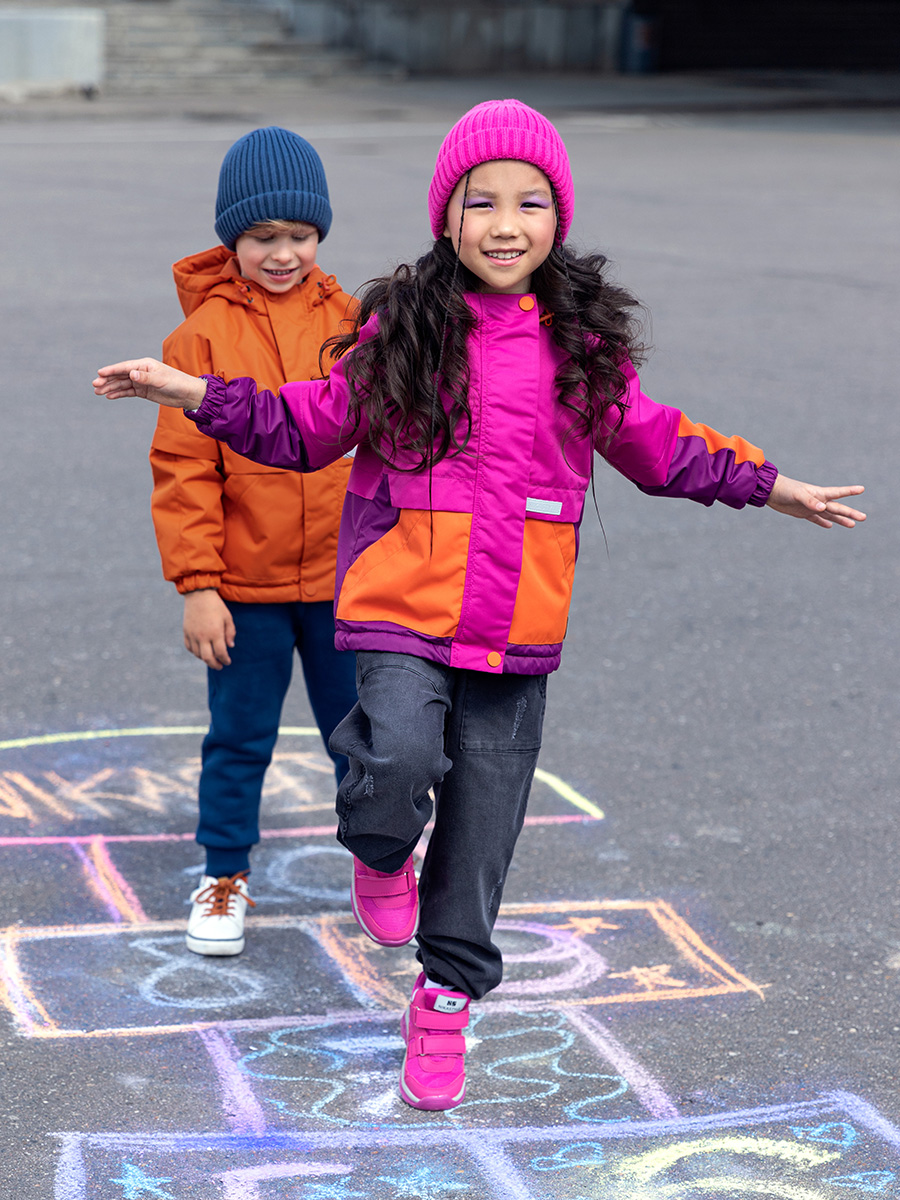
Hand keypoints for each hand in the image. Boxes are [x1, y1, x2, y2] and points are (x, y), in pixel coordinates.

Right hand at [92, 358, 206, 409]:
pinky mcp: (144, 391)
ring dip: (110, 387)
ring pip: (122, 384)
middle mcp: (141, 372)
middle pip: (120, 375)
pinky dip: (119, 393)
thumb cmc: (177, 383)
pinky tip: (109, 396)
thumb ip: (145, 378)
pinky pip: (128, 392)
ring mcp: (142, 382)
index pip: (125, 367)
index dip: (112, 370)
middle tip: (94, 385)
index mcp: (145, 365)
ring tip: (97, 392)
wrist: (188, 394)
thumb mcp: (161, 380)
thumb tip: (131, 374)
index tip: (99, 373)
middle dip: (107, 380)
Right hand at [183, 590, 235, 669]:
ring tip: (211, 659)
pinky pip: (189, 647)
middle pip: (208, 658)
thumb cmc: (216, 605)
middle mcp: (203, 636)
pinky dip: (195, 652)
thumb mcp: (227, 618)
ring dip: (205, 659)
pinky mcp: (186, 632)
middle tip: (220, 666)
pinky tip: (200, 652)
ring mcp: (192, 635)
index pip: (221, 653)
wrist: (199, 594)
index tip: (228, 662)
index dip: (225, 660)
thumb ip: (230, 633)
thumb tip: (230, 646)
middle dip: (215, 665)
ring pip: (197, 654)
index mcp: (215, 632)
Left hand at [765, 475, 865, 528]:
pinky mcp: (802, 513)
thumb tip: (823, 508)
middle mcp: (818, 500)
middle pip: (837, 508)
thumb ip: (810, 501)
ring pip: (829, 515)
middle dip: (850, 513)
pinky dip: (823, 523)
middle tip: (864, 517)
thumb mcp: (798, 495)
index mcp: (819, 494)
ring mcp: (811, 507)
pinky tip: (830, 526)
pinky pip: (816, 519)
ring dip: (841, 520)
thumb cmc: (785, 489)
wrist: (770, 491)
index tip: (862, 489)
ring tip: (853, 525)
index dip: (850, 491)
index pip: (838, 493)